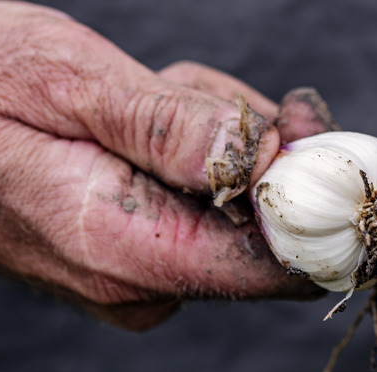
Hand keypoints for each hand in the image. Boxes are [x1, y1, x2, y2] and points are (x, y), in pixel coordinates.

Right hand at [0, 2, 322, 330]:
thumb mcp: (67, 83)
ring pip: (238, 204)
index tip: (307, 128)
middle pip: (265, 225)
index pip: (274, 266)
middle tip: (188, 90)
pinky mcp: (140, 252)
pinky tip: (140, 121)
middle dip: (250, 144)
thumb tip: (261, 157)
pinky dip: (195, 151)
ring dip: (214, 137)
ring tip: (140, 101)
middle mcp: (142, 283)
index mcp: (128, 254)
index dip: (310, 198)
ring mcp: (142, 272)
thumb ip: (169, 127)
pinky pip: (206, 203)